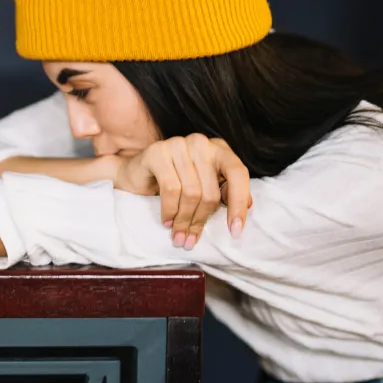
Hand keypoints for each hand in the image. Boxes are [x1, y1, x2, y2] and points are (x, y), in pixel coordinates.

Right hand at [114, 134, 251, 247]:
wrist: (135, 173)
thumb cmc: (173, 181)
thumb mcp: (202, 186)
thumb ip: (224, 191)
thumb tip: (248, 205)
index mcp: (218, 149)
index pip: (238, 174)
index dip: (239, 204)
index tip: (235, 231)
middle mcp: (201, 143)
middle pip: (210, 190)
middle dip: (200, 220)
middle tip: (191, 239)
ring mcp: (178, 144)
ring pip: (191, 193)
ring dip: (184, 220)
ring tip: (179, 235)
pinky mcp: (158, 152)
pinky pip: (171, 189)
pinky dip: (169, 211)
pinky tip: (167, 221)